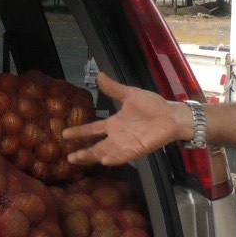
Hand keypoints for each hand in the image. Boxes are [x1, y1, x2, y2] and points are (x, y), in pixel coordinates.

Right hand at [62, 72, 187, 165]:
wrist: (171, 115)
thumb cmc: (152, 105)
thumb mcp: (129, 94)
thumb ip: (113, 88)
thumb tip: (99, 75)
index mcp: (114, 123)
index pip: (92, 129)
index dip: (79, 132)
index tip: (65, 134)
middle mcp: (116, 136)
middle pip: (95, 146)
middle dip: (82, 151)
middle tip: (68, 156)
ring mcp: (125, 144)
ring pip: (104, 153)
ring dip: (92, 157)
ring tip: (77, 160)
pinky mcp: (136, 150)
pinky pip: (121, 156)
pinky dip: (112, 159)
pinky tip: (102, 161)